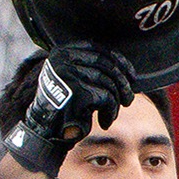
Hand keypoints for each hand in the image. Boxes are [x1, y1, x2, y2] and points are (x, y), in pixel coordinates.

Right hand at [3, 43, 137, 177]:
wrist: (47, 128)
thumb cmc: (66, 105)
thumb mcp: (75, 78)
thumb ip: (92, 69)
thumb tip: (126, 70)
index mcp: (63, 52)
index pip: (99, 50)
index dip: (120, 62)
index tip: (131, 75)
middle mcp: (65, 60)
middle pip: (108, 66)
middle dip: (123, 84)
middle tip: (128, 99)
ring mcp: (71, 74)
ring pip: (109, 83)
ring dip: (116, 101)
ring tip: (111, 114)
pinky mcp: (78, 91)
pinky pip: (107, 99)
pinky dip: (110, 112)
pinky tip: (105, 121)